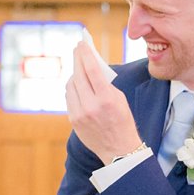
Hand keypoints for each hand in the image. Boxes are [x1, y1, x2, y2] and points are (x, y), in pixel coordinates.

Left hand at [65, 42, 141, 164]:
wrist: (119, 151)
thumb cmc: (123, 122)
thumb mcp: (120, 99)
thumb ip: (105, 84)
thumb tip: (91, 68)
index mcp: (106, 99)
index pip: (91, 70)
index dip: (85, 54)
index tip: (82, 44)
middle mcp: (90, 106)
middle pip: (78, 75)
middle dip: (77, 60)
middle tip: (77, 49)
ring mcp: (80, 114)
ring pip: (71, 86)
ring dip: (74, 74)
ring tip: (79, 67)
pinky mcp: (73, 120)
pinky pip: (69, 98)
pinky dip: (73, 88)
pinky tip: (77, 84)